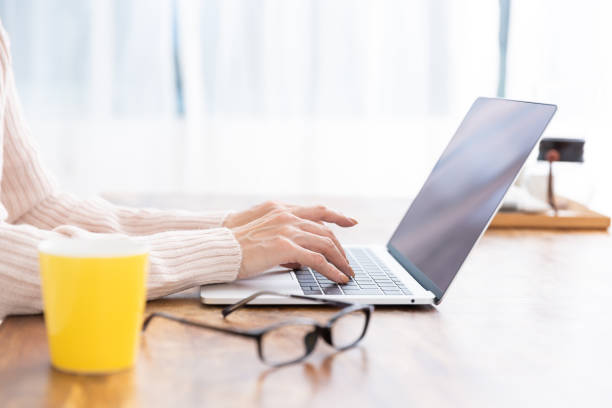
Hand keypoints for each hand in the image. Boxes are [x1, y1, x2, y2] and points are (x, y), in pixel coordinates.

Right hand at [224, 201, 357, 282]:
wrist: (219, 247)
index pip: (317, 211)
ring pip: (325, 244)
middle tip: (347, 262)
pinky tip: (338, 277)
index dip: (337, 216)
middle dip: (340, 249)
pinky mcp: (285, 247)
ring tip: (347, 273)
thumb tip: (298, 258)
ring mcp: (287, 229)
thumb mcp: (261, 233)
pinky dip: (331, 269)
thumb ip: (283, 239)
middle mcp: (287, 216)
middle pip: (325, 230)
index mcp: (281, 209)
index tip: (351, 222)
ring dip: (340, 261)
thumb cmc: (234, 244)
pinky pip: (317, 259)